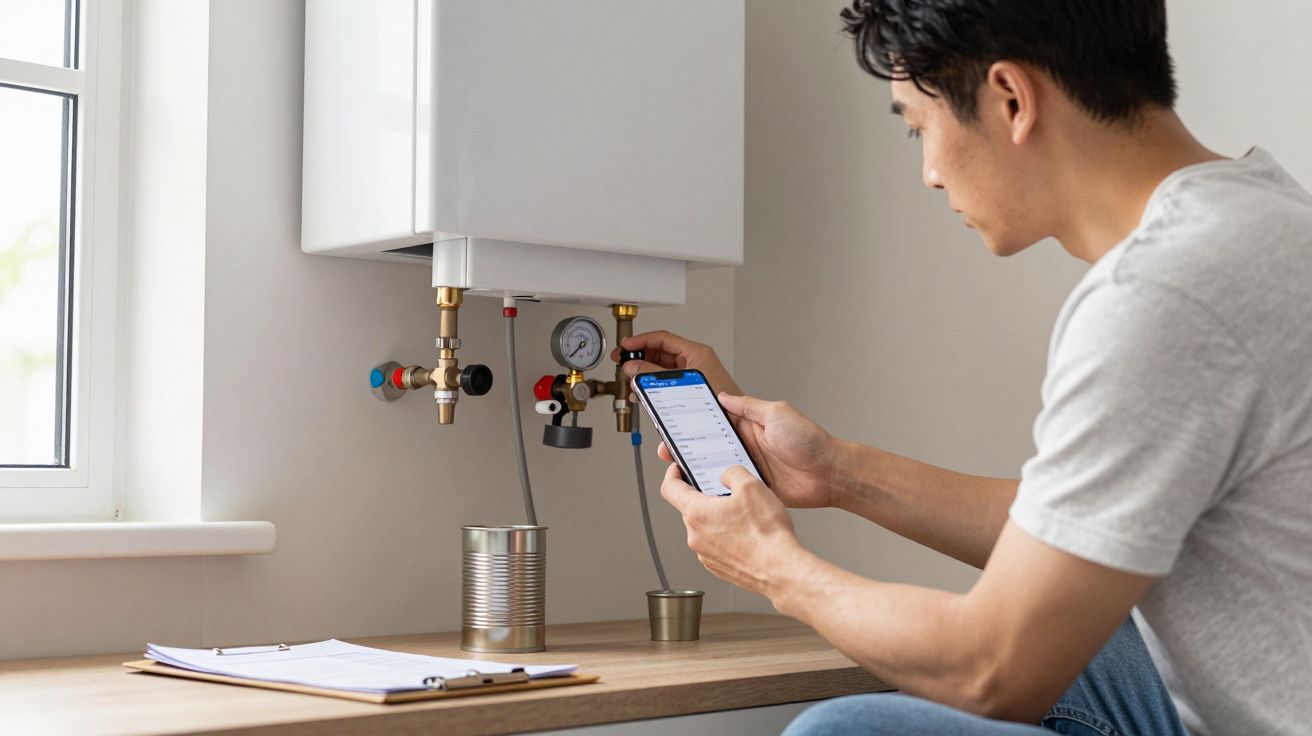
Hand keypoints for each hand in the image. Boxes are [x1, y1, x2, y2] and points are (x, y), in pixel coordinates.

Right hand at [610, 330, 742, 396]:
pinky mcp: (689, 390)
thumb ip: (653, 373)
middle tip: (623, 362)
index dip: (641, 340)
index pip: (663, 339)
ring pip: (660, 370)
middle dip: (639, 358)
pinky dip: (651, 387)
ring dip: (643, 374)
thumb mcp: (679, 383)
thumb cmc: (720, 404)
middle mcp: (694, 362)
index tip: (626, 346)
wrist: (735, 426)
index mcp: (696, 353)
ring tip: (630, 380)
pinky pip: (665, 383)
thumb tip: (634, 367)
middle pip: (660, 353)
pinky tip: (641, 393)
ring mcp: (691, 376)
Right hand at [660, 392, 836, 508]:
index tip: (672, 421)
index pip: (713, 421)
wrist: (830, 474)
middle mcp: (744, 446)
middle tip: (666, 449)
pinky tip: (700, 491)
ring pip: (713, 469)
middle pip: (707, 447)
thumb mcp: (777, 413)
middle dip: (685, 447)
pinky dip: (714, 490)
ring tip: (677, 470)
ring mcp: (747, 469)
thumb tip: (723, 396)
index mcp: (747, 426)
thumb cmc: (809, 440)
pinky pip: (728, 489)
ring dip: (696, 470)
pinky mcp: (752, 489)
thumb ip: (748, 406)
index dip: (692, 422)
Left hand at [661, 463, 802, 596]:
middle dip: (707, 498)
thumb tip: (727, 475)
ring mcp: (705, 555)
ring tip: (745, 517)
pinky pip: (716, 545)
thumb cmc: (766, 533)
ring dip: (719, 519)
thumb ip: (733, 473)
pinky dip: (727, 537)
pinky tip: (748, 535)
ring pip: (705, 528)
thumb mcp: (752, 486)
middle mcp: (695, 536)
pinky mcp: (718, 567)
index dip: (673, 474)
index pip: (670, 489)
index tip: (678, 469)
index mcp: (697, 513)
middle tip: (729, 493)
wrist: (781, 570)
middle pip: (691, 508)